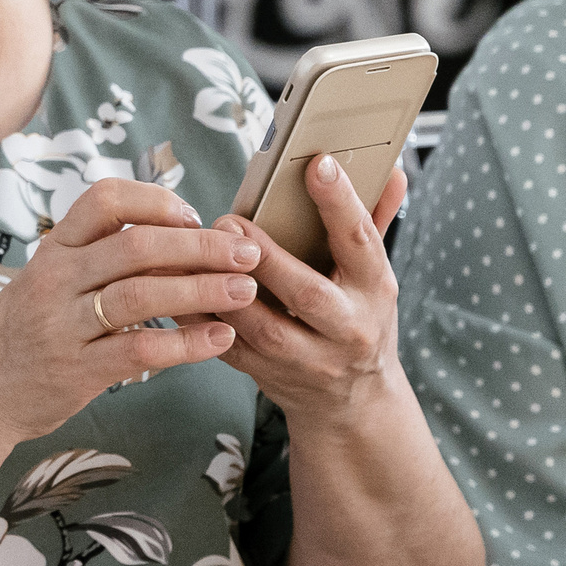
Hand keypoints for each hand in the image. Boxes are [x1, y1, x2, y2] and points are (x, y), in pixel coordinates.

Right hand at [0, 179, 260, 445]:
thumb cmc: (21, 333)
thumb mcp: (43, 280)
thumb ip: (93, 257)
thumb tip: (168, 234)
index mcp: (53, 250)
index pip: (104, 201)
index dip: (156, 202)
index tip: (194, 215)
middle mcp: (55, 280)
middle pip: (135, 246)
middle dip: (200, 246)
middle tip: (245, 252)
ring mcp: (63, 325)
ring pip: (140, 295)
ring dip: (201, 289)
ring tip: (245, 290)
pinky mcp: (77, 370)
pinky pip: (140, 351)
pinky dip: (187, 343)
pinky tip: (220, 338)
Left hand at [215, 158, 408, 420]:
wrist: (352, 401)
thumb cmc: (358, 318)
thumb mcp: (373, 276)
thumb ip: (374, 220)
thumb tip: (394, 169)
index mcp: (374, 291)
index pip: (361, 242)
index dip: (340, 204)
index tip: (317, 164)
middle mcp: (345, 328)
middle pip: (307, 293)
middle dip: (268, 258)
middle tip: (230, 218)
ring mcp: (305, 358)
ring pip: (260, 327)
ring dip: (220, 288)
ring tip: (189, 249)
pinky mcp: (265, 374)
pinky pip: (225, 346)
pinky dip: (196, 317)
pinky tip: (172, 287)